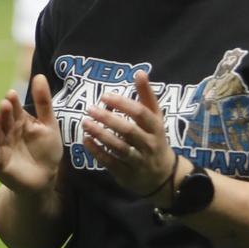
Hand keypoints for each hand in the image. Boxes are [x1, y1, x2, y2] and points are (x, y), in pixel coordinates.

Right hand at [0, 76, 64, 196]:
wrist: (45, 179)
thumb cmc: (46, 151)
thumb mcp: (48, 125)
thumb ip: (43, 102)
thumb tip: (39, 75)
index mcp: (18, 122)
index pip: (14, 109)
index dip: (13, 102)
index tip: (12, 94)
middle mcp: (7, 132)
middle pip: (4, 120)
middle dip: (4, 112)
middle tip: (5, 104)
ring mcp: (1, 146)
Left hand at [79, 70, 177, 198]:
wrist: (163, 175)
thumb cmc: (155, 138)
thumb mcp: (155, 118)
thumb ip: (146, 96)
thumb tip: (140, 72)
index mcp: (156, 128)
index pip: (141, 114)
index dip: (123, 104)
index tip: (105, 96)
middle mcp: (148, 144)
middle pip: (129, 131)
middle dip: (109, 120)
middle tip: (90, 109)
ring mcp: (138, 160)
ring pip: (119, 148)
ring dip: (101, 135)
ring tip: (85, 123)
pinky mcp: (126, 173)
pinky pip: (111, 162)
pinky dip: (97, 152)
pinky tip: (85, 140)